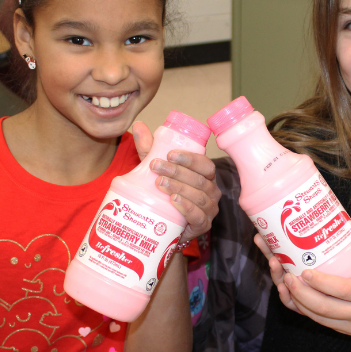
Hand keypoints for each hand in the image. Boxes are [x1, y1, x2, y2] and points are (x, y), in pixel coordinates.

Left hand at [133, 120, 219, 240]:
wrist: (165, 225)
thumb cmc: (164, 194)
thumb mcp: (157, 170)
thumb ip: (150, 150)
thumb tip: (139, 126)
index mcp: (204, 176)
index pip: (205, 164)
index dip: (190, 159)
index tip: (169, 154)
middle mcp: (211, 191)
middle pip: (199, 180)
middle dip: (177, 171)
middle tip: (156, 166)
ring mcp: (209, 209)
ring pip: (199, 197)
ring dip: (179, 188)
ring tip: (160, 183)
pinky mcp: (203, 225)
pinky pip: (199, 216)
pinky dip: (187, 208)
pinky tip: (174, 201)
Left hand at [253, 213, 350, 335]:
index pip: (342, 290)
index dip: (321, 282)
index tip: (304, 271)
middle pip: (325, 309)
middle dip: (302, 295)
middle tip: (288, 278)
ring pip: (321, 319)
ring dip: (301, 304)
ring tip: (287, 286)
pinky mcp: (350, 332)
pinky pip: (325, 324)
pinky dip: (309, 312)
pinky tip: (297, 299)